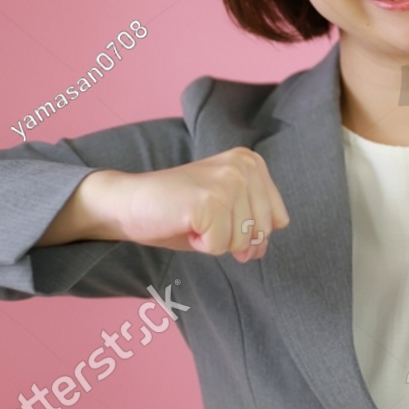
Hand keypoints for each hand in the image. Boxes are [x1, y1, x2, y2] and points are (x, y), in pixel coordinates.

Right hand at [42, 148, 289, 262]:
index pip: (278, 219)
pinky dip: (200, 245)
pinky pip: (219, 246)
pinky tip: (184, 223)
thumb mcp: (227, 210)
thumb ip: (254, 222)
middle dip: (231, 238)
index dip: (248, 231)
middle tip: (202, 219)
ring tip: (192, 219)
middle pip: (261, 232)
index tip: (219, 215)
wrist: (129, 202)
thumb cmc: (178, 210)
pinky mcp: (209, 201)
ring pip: (241, 242)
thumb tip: (261, 247)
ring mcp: (227, 182)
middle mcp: (243, 167)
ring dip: (214, 241)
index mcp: (252, 162)